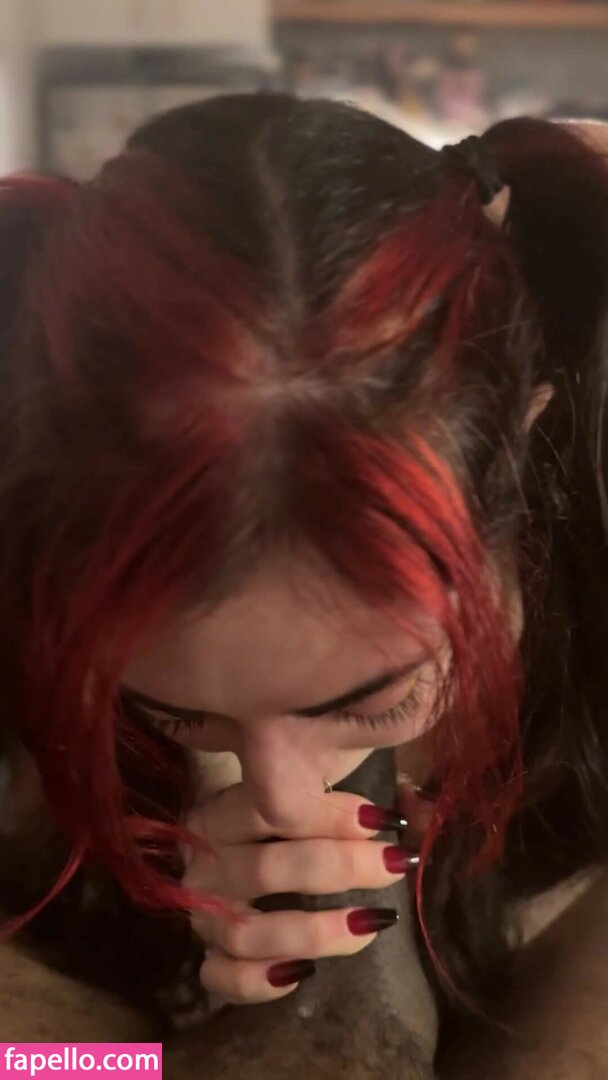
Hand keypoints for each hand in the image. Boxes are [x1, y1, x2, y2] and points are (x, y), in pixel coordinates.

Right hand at [183, 783, 415, 1004]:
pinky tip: (304, 972)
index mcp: (217, 813)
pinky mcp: (205, 958)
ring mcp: (201, 915)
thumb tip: (415, 808)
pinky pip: (224, 979)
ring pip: (248, 932)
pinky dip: (261, 982)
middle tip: (393, 866)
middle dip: (339, 868)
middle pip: (266, 869)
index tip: (383, 820)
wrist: (228, 860)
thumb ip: (349, 802)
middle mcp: (202, 863)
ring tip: (372, 923)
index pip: (268, 808)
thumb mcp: (304, 796)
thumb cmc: (278, 824)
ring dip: (314, 932)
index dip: (328, 815)